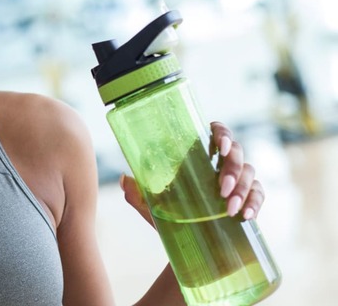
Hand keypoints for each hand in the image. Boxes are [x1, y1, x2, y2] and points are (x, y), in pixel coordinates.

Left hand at [120, 121, 265, 224]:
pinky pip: (260, 195)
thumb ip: (137, 194)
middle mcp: (222, 166)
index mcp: (200, 159)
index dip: (223, 133)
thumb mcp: (151, 207)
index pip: (217, 134)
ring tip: (229, 209)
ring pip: (251, 174)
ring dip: (243, 189)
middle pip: (238, 153)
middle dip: (233, 169)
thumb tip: (125, 178)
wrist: (187, 250)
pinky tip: (245, 215)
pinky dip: (255, 203)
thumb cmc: (171, 220)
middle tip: (221, 188)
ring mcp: (239, 184)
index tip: (219, 146)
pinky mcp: (249, 202)